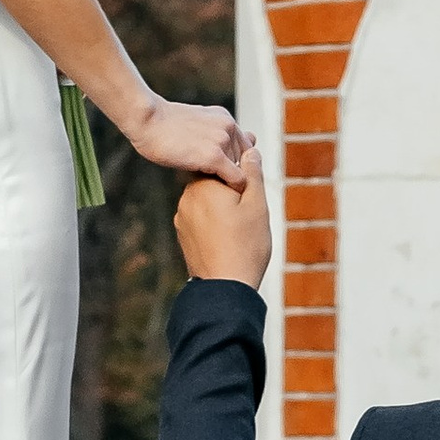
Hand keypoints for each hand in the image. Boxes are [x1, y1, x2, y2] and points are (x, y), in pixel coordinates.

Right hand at [130, 94, 251, 188]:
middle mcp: (228, 127)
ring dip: (230, 181)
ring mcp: (222, 141)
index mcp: (224, 119)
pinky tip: (223, 196)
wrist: (147, 120)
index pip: (245, 147)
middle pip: (244, 160)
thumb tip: (216, 153)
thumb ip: (210, 136)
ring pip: (241, 170)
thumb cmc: (162, 127)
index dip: (239, 164)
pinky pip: (236, 178)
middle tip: (222, 187)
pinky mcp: (214, 156)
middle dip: (235, 173)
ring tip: (216, 189)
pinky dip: (233, 189)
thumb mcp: (194, 125)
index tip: (228, 178)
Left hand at [175, 149, 272, 289]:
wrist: (224, 288)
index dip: (239, 157)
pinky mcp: (183, 234)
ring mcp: (183, 216)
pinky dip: (214, 218)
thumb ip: (253, 174)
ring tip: (242, 217)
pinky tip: (229, 231)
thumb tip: (250, 151)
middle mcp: (188, 197)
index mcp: (205, 184)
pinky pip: (201, 217)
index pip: (221, 159)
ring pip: (206, 198)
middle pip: (212, 178)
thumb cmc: (245, 247)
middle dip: (231, 181)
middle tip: (252, 190)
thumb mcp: (257, 206)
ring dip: (222, 201)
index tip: (253, 153)